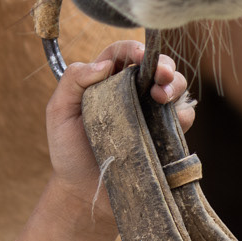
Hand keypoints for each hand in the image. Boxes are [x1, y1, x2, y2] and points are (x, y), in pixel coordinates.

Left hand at [45, 39, 192, 231]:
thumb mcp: (58, 111)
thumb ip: (73, 80)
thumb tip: (104, 64)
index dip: (134, 48)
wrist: (83, 192)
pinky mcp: (163, 135)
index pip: (123, 52)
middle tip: (160, 76)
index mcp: (106, 79)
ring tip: (162, 96)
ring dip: (175, 86)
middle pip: (157, 65)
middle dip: (164, 65)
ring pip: (175, 88)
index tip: (138, 56)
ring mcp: (150, 113)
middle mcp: (132, 92)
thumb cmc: (68, 149)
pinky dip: (182, 115)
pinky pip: (183, 118)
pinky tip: (172, 120)